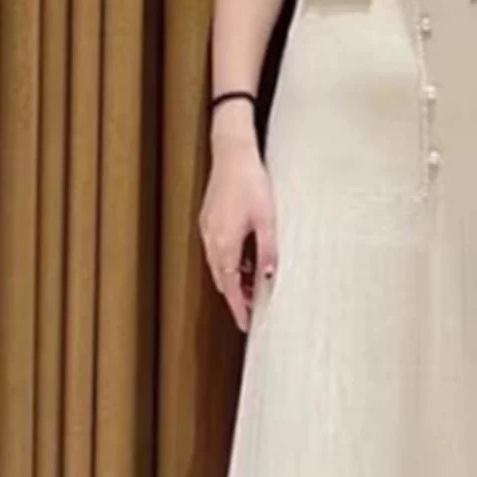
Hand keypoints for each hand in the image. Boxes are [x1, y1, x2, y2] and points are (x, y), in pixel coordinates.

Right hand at [199, 122, 277, 332]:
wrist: (232, 152)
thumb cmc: (250, 181)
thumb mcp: (266, 219)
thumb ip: (267, 250)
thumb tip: (268, 277)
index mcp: (225, 243)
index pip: (231, 287)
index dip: (239, 308)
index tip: (246, 324)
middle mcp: (212, 239)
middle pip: (223, 279)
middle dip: (238, 296)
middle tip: (256, 306)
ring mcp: (208, 229)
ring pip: (219, 266)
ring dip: (235, 278)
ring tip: (257, 283)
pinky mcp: (209, 220)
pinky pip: (218, 250)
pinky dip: (231, 262)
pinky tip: (247, 258)